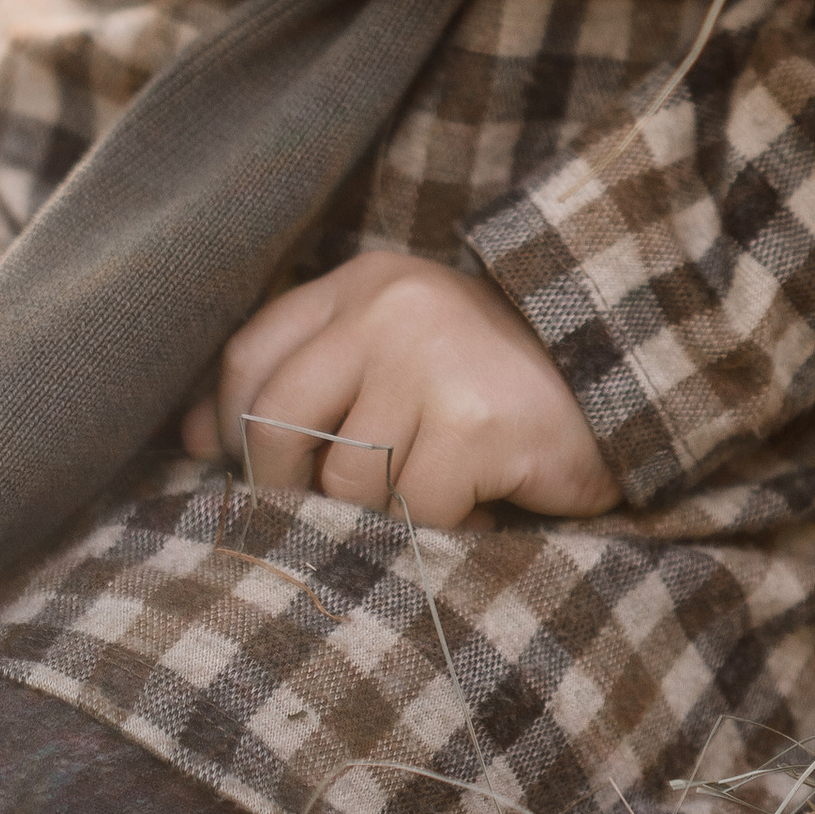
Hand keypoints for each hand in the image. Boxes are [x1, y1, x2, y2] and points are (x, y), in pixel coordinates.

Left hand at [182, 250, 618, 532]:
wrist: (626, 374)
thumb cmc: (491, 380)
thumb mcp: (397, 352)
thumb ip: (311, 378)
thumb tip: (188, 437)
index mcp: (364, 281)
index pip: (249, 355)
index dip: (227, 433)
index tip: (237, 478)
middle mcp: (391, 304)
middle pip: (276, 422)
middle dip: (288, 493)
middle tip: (332, 518)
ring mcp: (433, 356)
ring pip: (345, 483)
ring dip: (381, 520)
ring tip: (427, 504)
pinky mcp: (475, 418)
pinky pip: (413, 513)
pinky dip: (439, 532)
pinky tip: (476, 507)